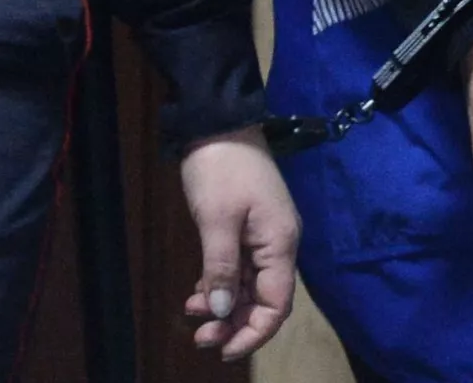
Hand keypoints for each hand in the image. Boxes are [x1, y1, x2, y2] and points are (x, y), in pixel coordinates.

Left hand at [179, 126, 299, 360]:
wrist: (219, 122)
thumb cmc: (221, 169)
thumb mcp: (217, 219)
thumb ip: (222, 268)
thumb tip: (225, 313)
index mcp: (280, 242)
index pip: (278, 304)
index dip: (255, 332)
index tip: (223, 350)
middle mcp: (278, 242)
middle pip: (265, 299)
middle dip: (235, 323)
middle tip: (199, 336)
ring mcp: (264, 234)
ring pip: (250, 286)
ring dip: (225, 306)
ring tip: (192, 315)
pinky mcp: (248, 227)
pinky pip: (240, 268)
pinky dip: (221, 285)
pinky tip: (197, 294)